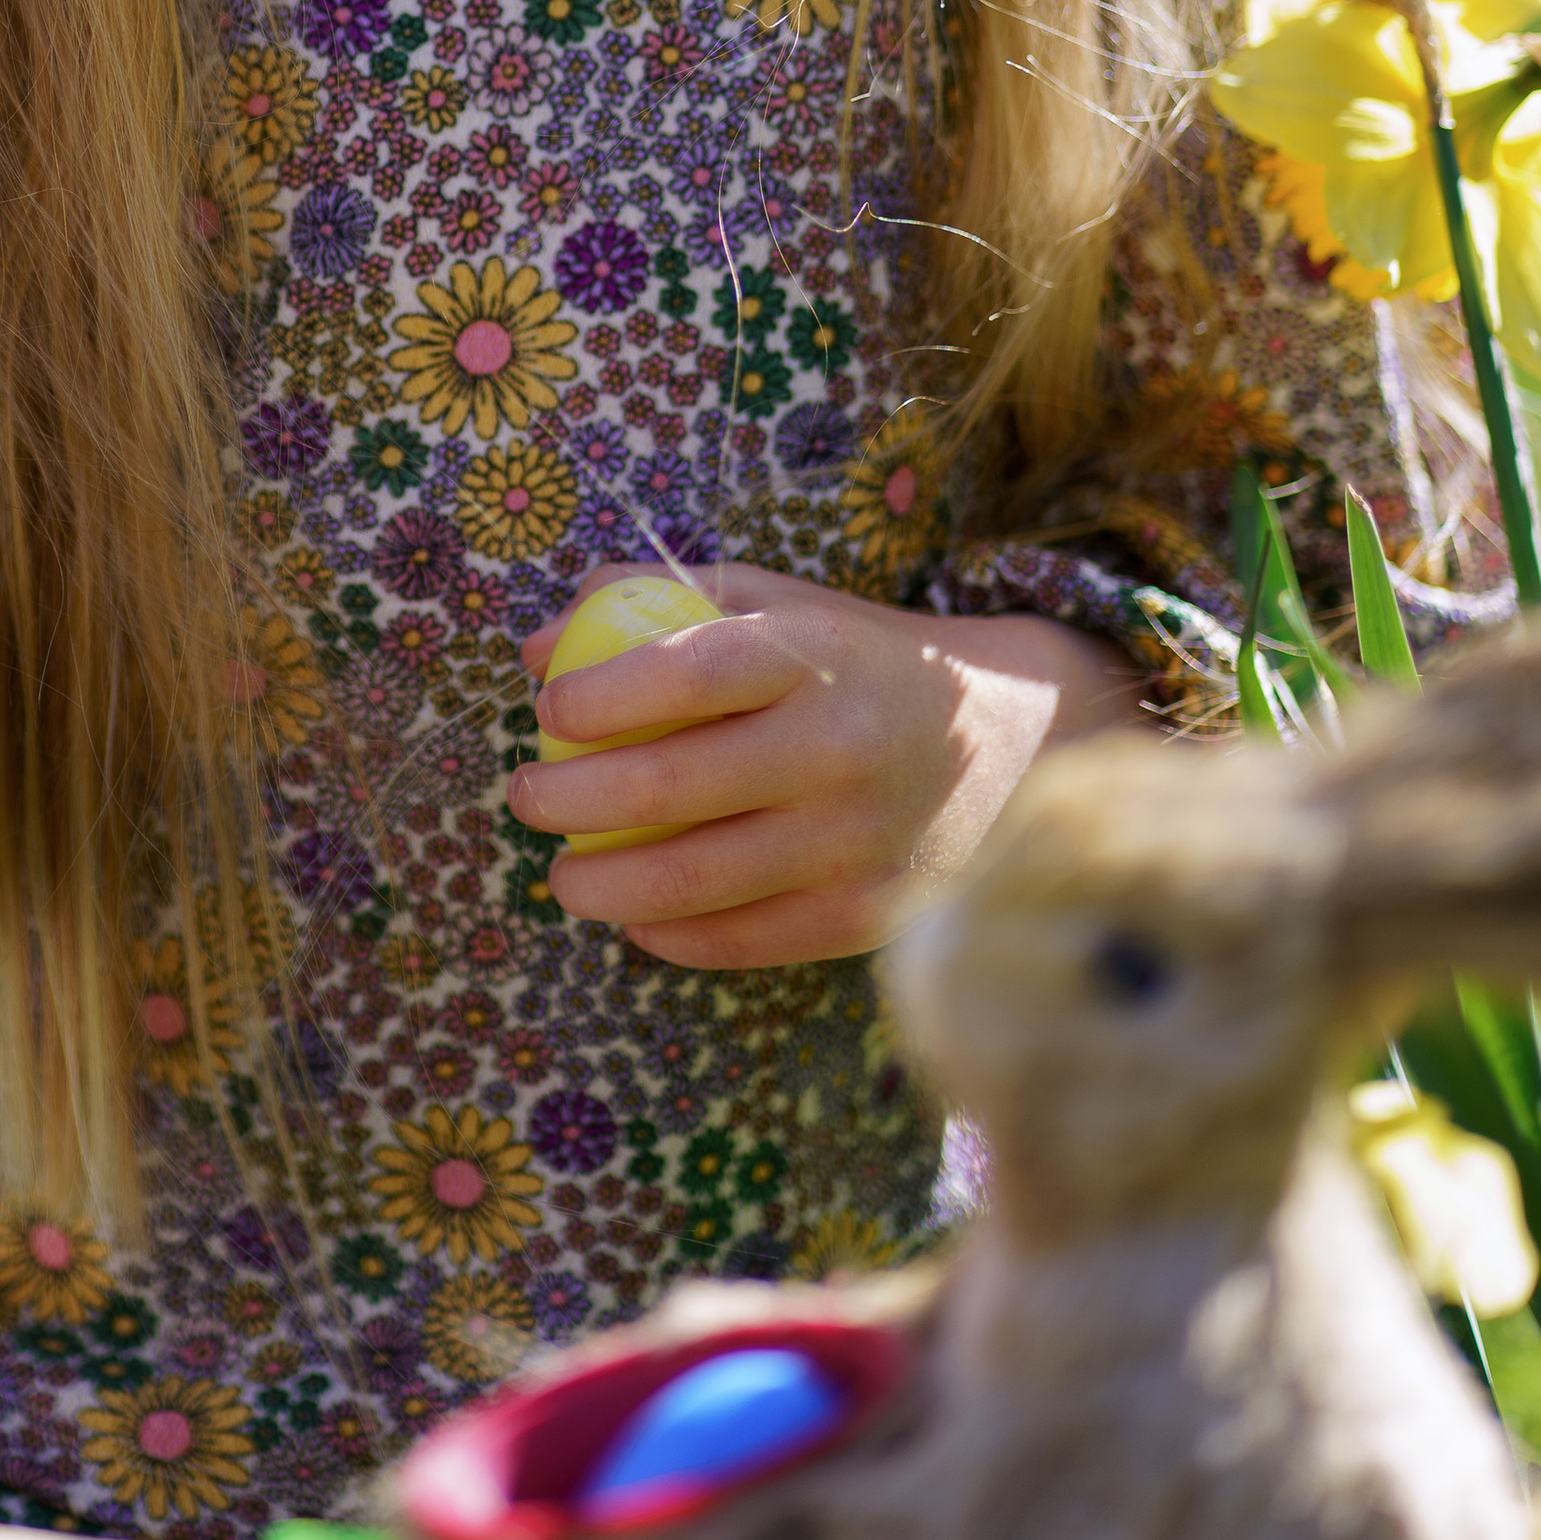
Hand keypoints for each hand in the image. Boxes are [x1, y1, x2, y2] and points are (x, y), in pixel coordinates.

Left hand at [508, 564, 1131, 968]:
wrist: (1013, 739)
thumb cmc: (856, 662)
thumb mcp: (777, 603)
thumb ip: (654, 600)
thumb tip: (536, 650)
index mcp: (814, 656)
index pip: (689, 671)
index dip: (601, 696)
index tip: (549, 710)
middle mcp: (836, 748)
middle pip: (668, 786)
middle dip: (566, 800)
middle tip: (527, 796)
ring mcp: (854, 841)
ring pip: (692, 880)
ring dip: (599, 885)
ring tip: (563, 873)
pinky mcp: (866, 915)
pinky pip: (741, 939)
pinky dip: (668, 934)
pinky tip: (636, 915)